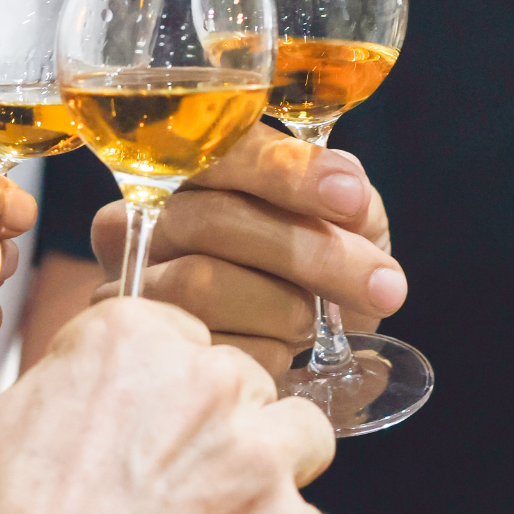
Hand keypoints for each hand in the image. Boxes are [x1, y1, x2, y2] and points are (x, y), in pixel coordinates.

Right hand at [0, 298, 333, 513]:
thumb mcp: (4, 419)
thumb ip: (76, 385)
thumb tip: (99, 392)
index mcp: (132, 338)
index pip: (181, 338)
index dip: (164, 390)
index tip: (147, 425)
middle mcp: (207, 381)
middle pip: (244, 386)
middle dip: (218, 429)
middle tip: (172, 489)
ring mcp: (259, 458)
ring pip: (297, 442)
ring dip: (264, 476)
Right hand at [90, 121, 406, 375]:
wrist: (281, 363)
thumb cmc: (307, 281)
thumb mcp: (342, 231)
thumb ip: (347, 202)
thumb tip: (348, 194)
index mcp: (189, 172)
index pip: (221, 150)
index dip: (287, 171)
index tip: (350, 198)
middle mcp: (142, 218)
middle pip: (213, 220)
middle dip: (310, 252)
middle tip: (384, 286)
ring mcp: (129, 282)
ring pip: (200, 283)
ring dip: (284, 308)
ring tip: (315, 323)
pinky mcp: (139, 345)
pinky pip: (205, 345)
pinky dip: (265, 354)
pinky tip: (281, 355)